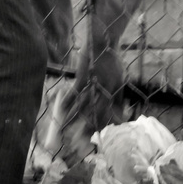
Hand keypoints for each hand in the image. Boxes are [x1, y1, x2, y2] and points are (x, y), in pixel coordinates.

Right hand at [63, 27, 126, 142]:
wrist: (103, 41)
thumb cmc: (113, 61)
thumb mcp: (120, 79)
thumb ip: (118, 96)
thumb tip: (120, 113)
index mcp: (115, 90)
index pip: (112, 113)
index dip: (107, 126)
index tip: (102, 138)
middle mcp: (104, 89)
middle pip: (97, 113)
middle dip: (90, 129)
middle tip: (84, 143)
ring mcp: (92, 83)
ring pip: (84, 106)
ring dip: (75, 121)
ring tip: (68, 134)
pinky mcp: (81, 77)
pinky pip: (74, 93)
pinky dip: (68, 103)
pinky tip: (62, 113)